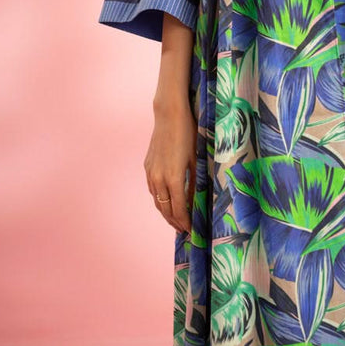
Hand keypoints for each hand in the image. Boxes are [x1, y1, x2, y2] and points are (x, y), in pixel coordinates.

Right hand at [143, 99, 196, 232]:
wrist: (169, 114)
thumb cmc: (188, 133)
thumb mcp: (196, 159)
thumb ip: (195, 182)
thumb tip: (196, 202)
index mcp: (173, 178)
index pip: (178, 209)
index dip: (185, 222)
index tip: (191, 231)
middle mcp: (159, 178)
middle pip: (165, 209)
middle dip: (175, 221)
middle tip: (183, 230)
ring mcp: (151, 172)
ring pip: (157, 200)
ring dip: (166, 212)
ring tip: (175, 219)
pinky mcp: (147, 166)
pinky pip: (152, 189)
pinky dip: (159, 199)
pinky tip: (166, 200)